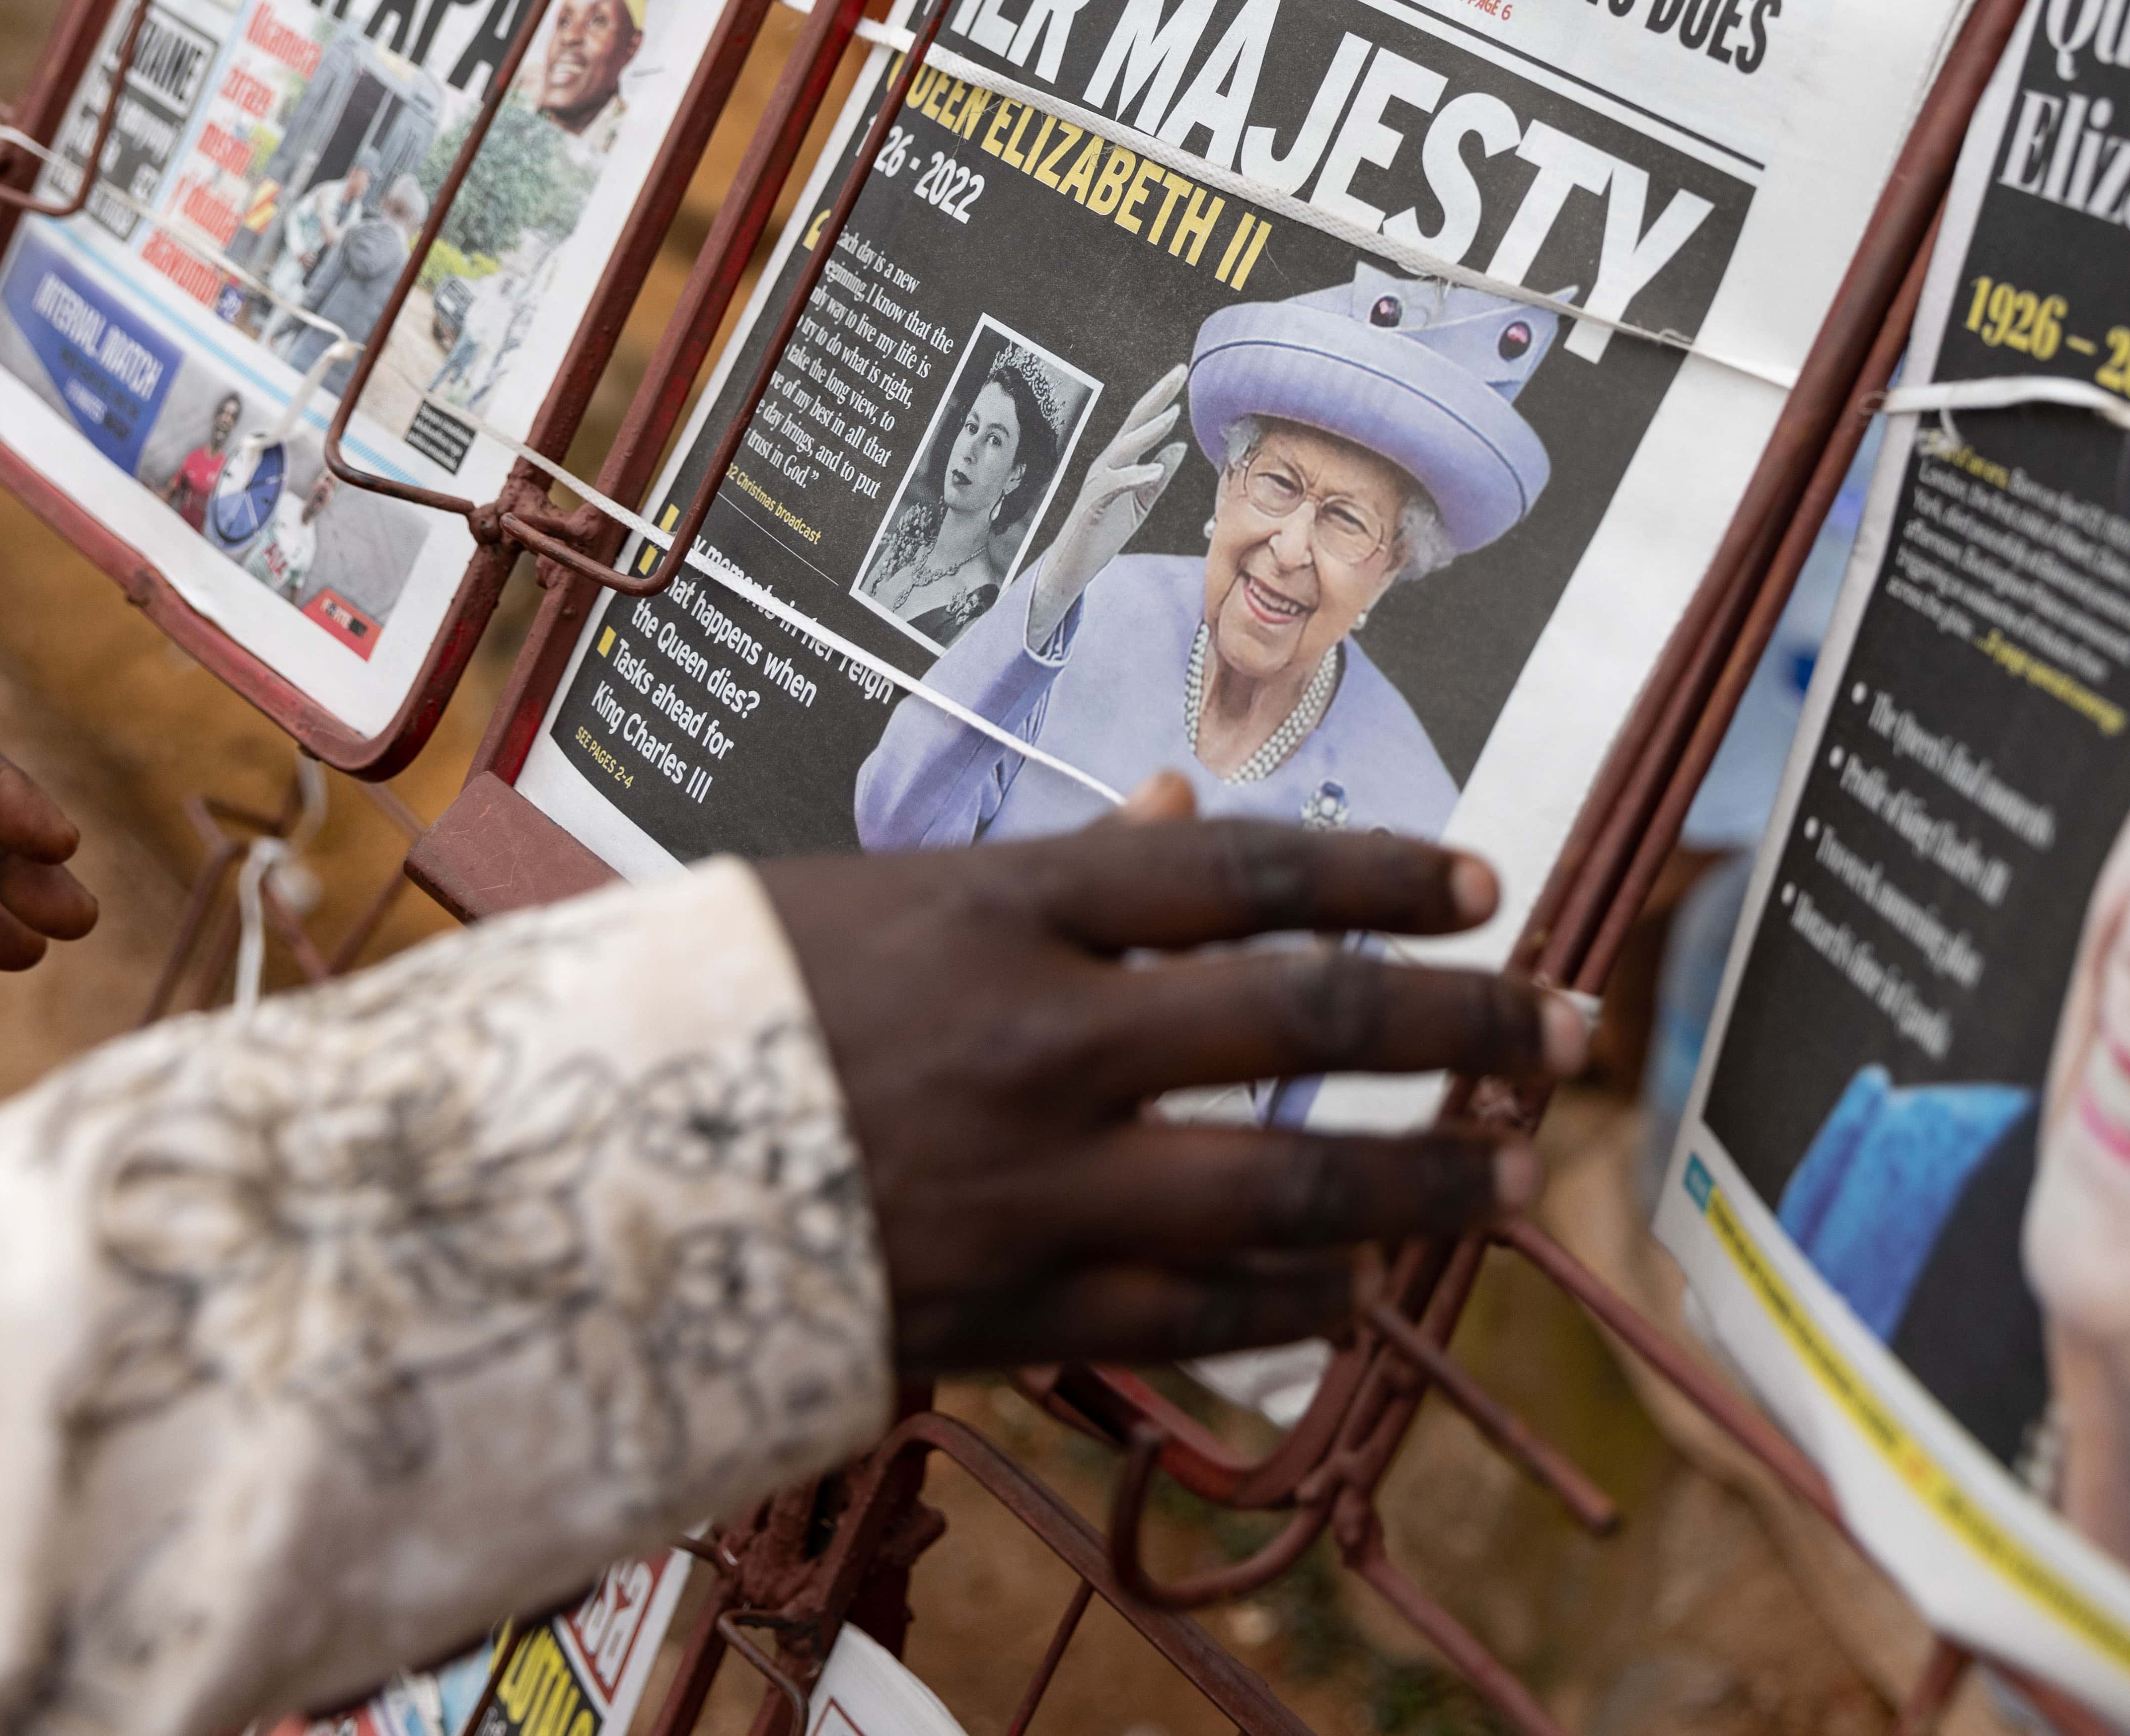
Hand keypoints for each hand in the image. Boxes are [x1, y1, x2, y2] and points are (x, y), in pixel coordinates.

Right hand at [764, 774, 1584, 1369]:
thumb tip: (1178, 812)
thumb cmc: (718, 1015)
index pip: (1245, 871)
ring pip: (1287, 1185)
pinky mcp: (1011, 1310)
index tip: (1481, 885)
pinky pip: (1199, 1317)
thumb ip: (1046, 871)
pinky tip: (1358, 1298)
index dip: (1381, 876)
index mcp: (1002, 912)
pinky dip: (1294, 1307)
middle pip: (1308, 1021)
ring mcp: (1036, 1183)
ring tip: (1511, 1174)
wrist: (563, 1182)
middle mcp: (1043, 1038)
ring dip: (1421, 1182)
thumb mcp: (873, 898)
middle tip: (1567, 1028)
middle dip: (1463, 1024)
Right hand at [1028, 363, 1188, 649]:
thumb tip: (1179, 447)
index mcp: (1119, 460)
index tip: (1181, 372)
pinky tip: (1154, 471)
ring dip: (1147, 433)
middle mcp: (1107, 464)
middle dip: (1157, 397)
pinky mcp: (1094, 504)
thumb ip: (1158, 476)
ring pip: (1123, 449)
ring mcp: (1098, 482)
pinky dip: (1134, 477)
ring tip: (1171, 416)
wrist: (1074, 563)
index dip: (1161, 397)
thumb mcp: (1140, 501)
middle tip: (1179, 372)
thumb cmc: (1105, 530)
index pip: (1142, 421)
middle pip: (1133, 423)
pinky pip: (1114, 485)